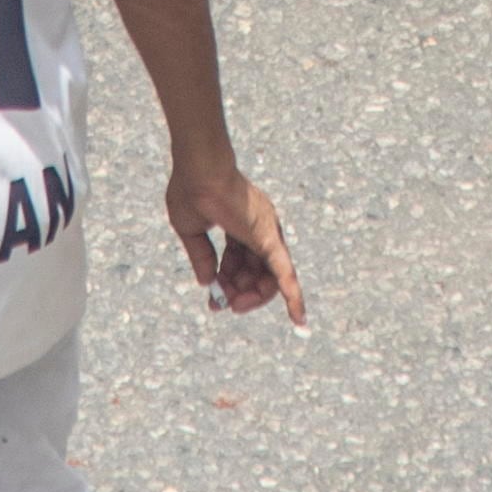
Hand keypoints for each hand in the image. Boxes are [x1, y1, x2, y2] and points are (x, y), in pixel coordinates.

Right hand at [165, 151, 307, 324]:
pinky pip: (286, 275)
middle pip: (257, 271)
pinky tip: (299, 320)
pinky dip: (294, 298)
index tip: (214, 298)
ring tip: (233, 305)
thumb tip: (208, 284)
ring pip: (270, 278)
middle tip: (223, 305)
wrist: (200, 171)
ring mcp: (267, 233)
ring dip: (252, 297)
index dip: (227, 282)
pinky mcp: (269, 240)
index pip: (239, 261)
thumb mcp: (192, 230)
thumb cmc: (192, 191)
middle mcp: (260, 229)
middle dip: (240, 292)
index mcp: (240, 223)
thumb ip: (202, 257)